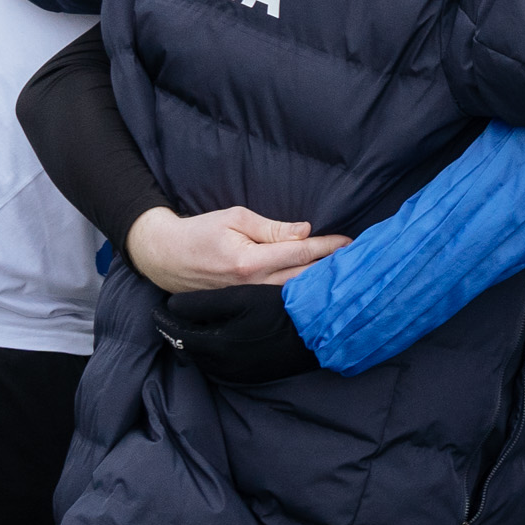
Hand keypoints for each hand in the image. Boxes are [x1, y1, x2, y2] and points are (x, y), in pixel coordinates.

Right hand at [126, 206, 344, 293]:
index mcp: (250, 261)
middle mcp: (252, 285)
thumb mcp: (234, 218)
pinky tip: (316, 290)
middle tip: (359, 261)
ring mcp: (248, 300)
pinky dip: (299, 295)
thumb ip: (271, 228)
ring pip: (293, 293)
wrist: (165, 257)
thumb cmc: (200, 232)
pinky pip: (278, 301)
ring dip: (319, 285)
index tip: (349, 243)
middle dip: (331, 269)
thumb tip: (304, 232)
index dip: (327, 247)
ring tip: (344, 275)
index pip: (300, 253)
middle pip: (303, 278)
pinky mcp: (245, 306)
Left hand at [155, 280, 325, 383]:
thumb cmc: (281, 308)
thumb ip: (202, 302)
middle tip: (172, 319)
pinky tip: (221, 338)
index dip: (165, 319)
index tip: (159, 309)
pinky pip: (222, 365)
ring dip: (197, 343)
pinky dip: (215, 352)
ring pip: (204, 359)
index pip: (176, 332)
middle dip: (179, 333)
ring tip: (194, 326)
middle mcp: (223, 365)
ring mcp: (238, 373)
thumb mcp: (240, 296)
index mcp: (215, 344)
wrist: (321, 332)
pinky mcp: (252, 376)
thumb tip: (174, 306)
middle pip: (188, 349)